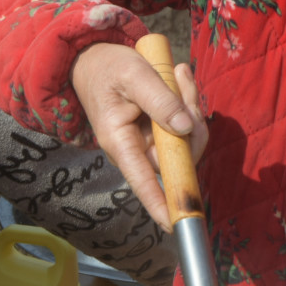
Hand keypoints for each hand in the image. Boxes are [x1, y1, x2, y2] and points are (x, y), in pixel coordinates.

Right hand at [70, 41, 207, 228]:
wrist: (94, 60)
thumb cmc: (107, 69)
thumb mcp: (133, 75)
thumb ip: (160, 100)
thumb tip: (185, 128)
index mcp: (120, 142)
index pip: (142, 181)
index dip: (159, 204)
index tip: (174, 225)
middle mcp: (136, 149)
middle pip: (177, 155)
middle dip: (191, 121)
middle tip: (181, 77)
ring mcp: (150, 143)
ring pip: (187, 139)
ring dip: (191, 105)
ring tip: (177, 72)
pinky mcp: (161, 133)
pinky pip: (186, 126)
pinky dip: (188, 102)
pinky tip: (178, 77)